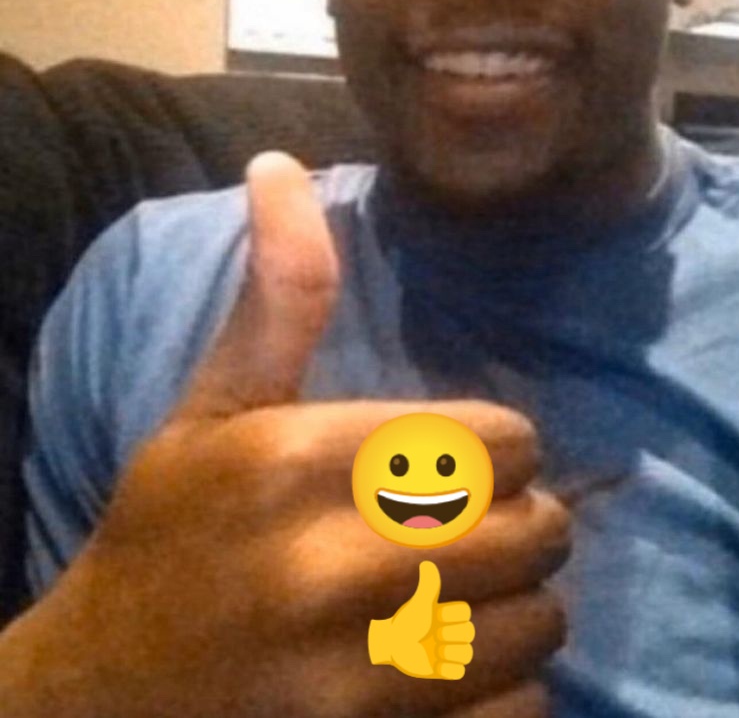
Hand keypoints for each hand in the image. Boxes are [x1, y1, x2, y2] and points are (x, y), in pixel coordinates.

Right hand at [0, 154, 569, 717]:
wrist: (106, 700)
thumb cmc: (167, 535)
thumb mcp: (213, 410)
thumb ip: (278, 296)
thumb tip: (281, 166)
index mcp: (305, 462)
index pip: (503, 440)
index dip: (491, 448)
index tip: (452, 464)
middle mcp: (342, 568)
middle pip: (535, 527)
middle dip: (512, 522)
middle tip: (458, 532)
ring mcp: (367, 679)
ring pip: (540, 622)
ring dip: (512, 607)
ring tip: (452, 599)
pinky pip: (521, 707)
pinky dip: (499, 688)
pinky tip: (439, 670)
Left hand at [369, 560, 473, 679]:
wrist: (391, 645)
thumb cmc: (405, 622)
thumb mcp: (419, 605)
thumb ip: (428, 587)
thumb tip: (427, 564)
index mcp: (446, 615)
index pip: (465, 612)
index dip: (451, 615)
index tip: (436, 616)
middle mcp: (450, 632)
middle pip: (470, 632)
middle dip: (450, 634)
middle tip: (433, 635)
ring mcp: (448, 651)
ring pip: (467, 654)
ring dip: (451, 653)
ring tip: (435, 651)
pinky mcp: (444, 669)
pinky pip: (459, 672)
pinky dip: (449, 669)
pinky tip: (435, 664)